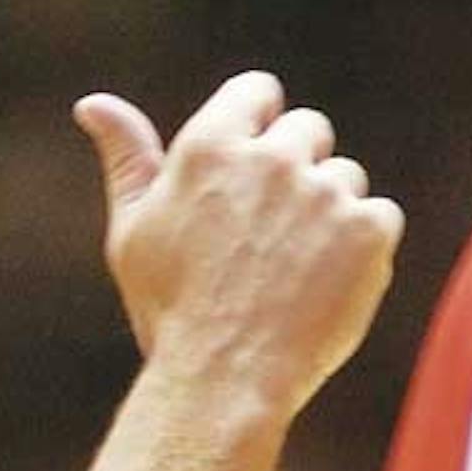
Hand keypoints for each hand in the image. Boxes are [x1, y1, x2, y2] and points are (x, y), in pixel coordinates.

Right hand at [73, 71, 403, 421]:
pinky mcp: (368, 230)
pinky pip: (379, 217)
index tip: (253, 163)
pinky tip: (323, 285)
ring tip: (291, 269)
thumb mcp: (133, 228)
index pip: (259, 91)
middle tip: (266, 234)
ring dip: (328, 212)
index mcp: (208, 145)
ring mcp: (324, 192)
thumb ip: (127, 158)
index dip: (259, 122)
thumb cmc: (169, 307)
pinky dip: (361, 249)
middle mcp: (270, 158)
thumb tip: (92, 103)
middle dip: (295, 169)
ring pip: (343, 178)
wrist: (224, 380)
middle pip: (308, 129)